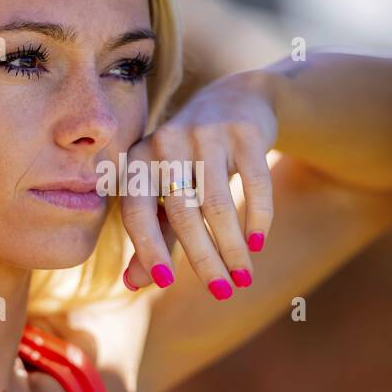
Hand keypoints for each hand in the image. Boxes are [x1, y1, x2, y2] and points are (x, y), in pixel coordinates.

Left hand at [119, 70, 276, 299]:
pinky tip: (258, 244)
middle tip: (222, 290)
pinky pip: (254, 184)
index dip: (148, 249)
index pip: (136, 211)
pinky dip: (257, 218)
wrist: (236, 101)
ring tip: (244, 276)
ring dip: (233, 247)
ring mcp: (207, 133)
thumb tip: (132, 284)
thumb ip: (152, 235)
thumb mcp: (166, 189)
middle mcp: (167, 141)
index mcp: (139, 158)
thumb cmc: (192, 159)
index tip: (165, 283)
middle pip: (183, 214)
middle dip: (204, 259)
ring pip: (217, 204)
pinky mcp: (245, 132)